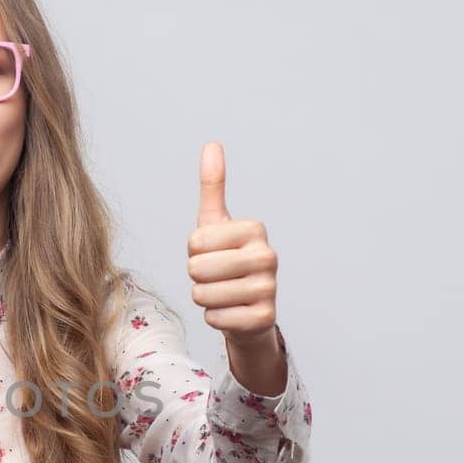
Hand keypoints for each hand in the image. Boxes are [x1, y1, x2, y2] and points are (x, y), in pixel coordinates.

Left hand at [187, 142, 278, 348]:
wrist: (249, 310)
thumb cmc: (227, 262)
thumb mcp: (217, 223)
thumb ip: (213, 186)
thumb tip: (211, 144)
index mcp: (255, 229)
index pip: (194, 242)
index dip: (194, 252)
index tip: (214, 254)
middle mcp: (268, 256)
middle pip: (196, 268)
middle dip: (197, 277)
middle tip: (217, 277)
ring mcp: (269, 288)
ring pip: (202, 294)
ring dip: (205, 298)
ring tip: (224, 294)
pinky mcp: (264, 318)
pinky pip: (214, 318)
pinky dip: (215, 318)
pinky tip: (232, 312)